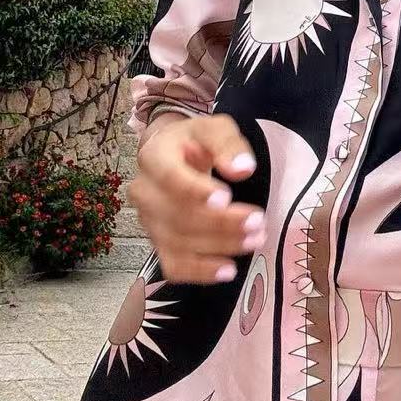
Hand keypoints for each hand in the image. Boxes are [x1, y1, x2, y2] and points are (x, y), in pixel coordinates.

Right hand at [126, 112, 264, 283]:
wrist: (173, 154)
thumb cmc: (196, 141)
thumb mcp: (214, 129)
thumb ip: (228, 145)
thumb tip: (243, 168)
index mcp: (154, 157)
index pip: (170, 177)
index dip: (196, 191)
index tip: (226, 198)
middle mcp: (144, 191)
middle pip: (177, 215)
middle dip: (220, 223)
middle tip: (257, 222)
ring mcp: (148, 220)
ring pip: (178, 242)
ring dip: (219, 246)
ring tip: (254, 240)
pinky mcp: (158, 242)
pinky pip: (173, 265)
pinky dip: (199, 271)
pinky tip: (227, 269)